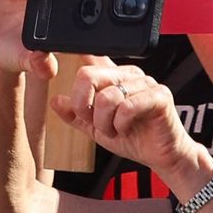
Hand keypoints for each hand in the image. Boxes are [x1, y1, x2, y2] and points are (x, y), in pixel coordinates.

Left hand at [65, 57, 206, 188]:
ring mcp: (145, 83)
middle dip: (83, 106)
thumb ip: (77, 115)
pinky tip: (126, 130)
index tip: (49, 58)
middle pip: (88, 75)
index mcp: (113, 76)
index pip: (88, 58)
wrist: (163, 156)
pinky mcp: (159, 96)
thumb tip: (56, 100)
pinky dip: (120, 124)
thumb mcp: (96, 128)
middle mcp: (128, 74)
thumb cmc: (134, 138)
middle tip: (93, 123)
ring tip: (114, 130)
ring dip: (104, 122)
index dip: (70, 55)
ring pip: (107, 96)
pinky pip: (127, 107)